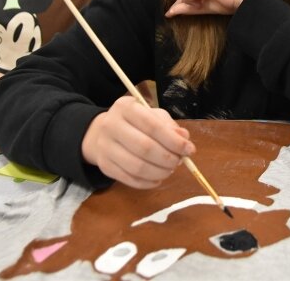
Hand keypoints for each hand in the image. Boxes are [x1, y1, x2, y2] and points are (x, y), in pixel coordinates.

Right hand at [81, 96, 195, 188]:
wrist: (100, 133)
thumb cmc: (133, 122)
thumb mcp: (150, 115)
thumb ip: (168, 125)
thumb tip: (184, 138)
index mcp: (125, 107)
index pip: (152, 126)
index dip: (174, 141)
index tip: (190, 149)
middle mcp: (111, 126)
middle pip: (145, 148)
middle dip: (168, 158)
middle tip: (180, 161)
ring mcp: (105, 147)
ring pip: (137, 167)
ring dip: (160, 172)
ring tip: (170, 169)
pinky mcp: (105, 166)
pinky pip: (130, 180)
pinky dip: (149, 182)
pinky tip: (158, 178)